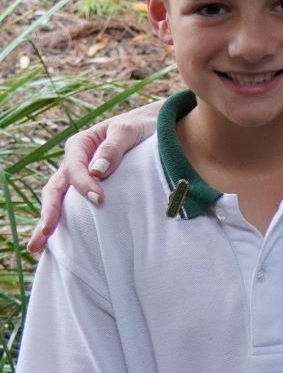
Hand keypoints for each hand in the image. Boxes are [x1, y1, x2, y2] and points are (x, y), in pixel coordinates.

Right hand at [28, 103, 158, 254]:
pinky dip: (64, 221)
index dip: (83, 184)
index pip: (74, 168)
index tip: (99, 199)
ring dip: (48, 221)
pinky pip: (72, 205)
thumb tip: (97, 171)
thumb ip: (113, 147)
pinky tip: (58, 242)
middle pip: (56, 188)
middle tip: (46, 233)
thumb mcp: (129, 130)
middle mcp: (74, 162)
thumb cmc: (141, 126)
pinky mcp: (89, 189)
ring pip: (59, 199)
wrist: (156, 126)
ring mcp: (79, 177)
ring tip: (37, 246)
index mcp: (81, 144)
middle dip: (49, 211)